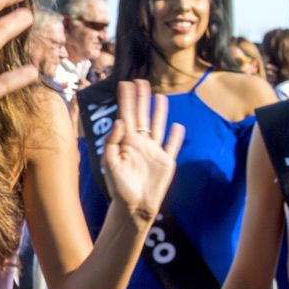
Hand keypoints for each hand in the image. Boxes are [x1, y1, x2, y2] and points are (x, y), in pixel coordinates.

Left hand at [102, 79, 185, 221]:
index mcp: (126, 142)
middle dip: (141, 98)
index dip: (126, 99)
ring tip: (160, 96)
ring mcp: (154, 152)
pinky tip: (178, 125)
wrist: (134, 207)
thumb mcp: (110, 164)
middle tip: (141, 81)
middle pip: (142, 115)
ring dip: (159, 112)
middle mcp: (140, 144)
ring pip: (158, 126)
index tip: (125, 83)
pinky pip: (172, 146)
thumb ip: (113, 141)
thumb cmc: (119, 188)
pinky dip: (176, 136)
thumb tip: (121, 121)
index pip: (126, 115)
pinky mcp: (166, 162)